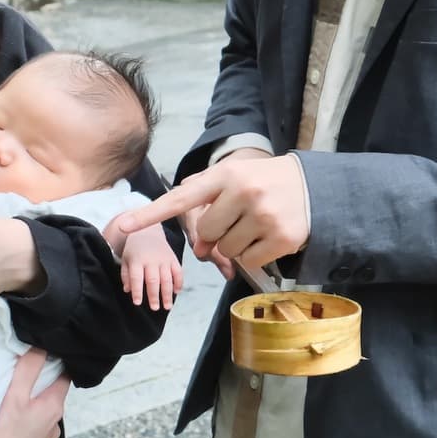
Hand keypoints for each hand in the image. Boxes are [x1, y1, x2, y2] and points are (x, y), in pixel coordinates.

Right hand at [0, 349, 68, 437]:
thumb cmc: (4, 435)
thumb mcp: (15, 396)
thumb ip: (28, 369)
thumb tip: (41, 345)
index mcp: (54, 407)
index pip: (64, 376)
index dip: (57, 361)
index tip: (46, 348)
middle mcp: (53, 423)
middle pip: (51, 392)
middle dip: (39, 380)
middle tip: (22, 366)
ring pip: (40, 410)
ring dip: (31, 400)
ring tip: (13, 391)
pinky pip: (31, 425)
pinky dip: (24, 417)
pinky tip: (9, 416)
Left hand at [117, 153, 308, 272]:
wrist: (312, 185)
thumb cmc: (263, 182)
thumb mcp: (232, 180)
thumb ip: (206, 204)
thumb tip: (202, 247)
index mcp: (225, 176)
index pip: (181, 198)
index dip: (151, 213)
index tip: (124, 225)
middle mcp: (243, 192)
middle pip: (207, 234)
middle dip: (217, 233)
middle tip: (237, 219)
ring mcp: (264, 216)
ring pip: (226, 250)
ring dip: (235, 245)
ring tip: (255, 224)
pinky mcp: (282, 238)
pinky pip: (249, 261)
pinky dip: (254, 256)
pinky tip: (268, 237)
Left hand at [120, 225, 182, 310]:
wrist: (148, 231)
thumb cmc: (134, 249)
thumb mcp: (126, 259)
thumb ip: (126, 275)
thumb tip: (127, 290)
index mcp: (137, 259)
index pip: (137, 277)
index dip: (137, 291)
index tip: (137, 303)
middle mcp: (151, 259)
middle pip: (153, 280)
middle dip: (154, 296)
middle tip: (155, 308)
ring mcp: (164, 259)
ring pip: (167, 278)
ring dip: (168, 294)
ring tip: (167, 306)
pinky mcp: (173, 258)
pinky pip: (178, 272)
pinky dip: (179, 282)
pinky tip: (177, 292)